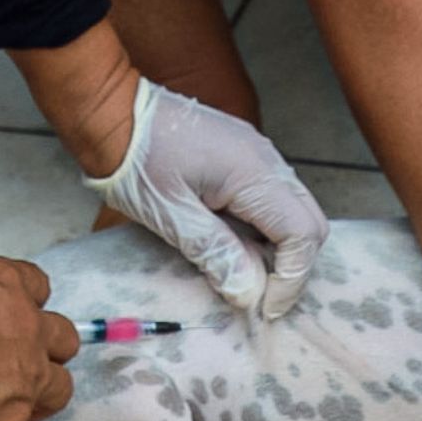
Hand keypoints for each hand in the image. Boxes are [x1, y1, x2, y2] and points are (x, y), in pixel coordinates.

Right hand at [0, 256, 79, 420]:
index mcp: (3, 284)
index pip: (35, 285)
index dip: (24, 304)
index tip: (15, 315)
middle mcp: (26, 328)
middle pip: (62, 338)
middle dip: (46, 350)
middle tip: (24, 361)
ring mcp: (25, 378)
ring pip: (60, 388)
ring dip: (40, 396)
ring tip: (15, 406)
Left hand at [84, 78, 329, 316]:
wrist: (112, 111)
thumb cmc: (134, 159)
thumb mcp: (170, 214)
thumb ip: (215, 253)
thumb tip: (250, 294)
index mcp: (253, 171)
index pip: (302, 232)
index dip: (292, 278)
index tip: (265, 309)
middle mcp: (264, 158)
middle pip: (309, 221)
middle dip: (293, 265)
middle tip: (261, 298)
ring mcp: (255, 154)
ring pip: (292, 211)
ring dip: (278, 248)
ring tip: (244, 276)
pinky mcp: (241, 157)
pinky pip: (270, 198)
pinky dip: (264, 229)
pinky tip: (233, 246)